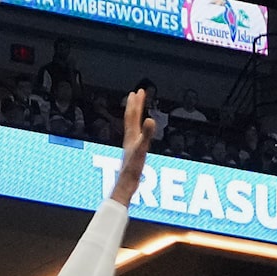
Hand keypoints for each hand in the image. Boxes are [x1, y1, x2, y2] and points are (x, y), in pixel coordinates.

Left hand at [109, 87, 155, 203]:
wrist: (126, 184)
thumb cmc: (132, 169)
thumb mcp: (142, 149)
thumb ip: (147, 134)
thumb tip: (150, 119)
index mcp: (131, 136)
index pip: (132, 116)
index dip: (136, 103)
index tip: (139, 91)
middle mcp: (129, 139)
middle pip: (131, 118)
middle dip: (135, 105)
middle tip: (137, 93)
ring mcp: (130, 146)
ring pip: (132, 127)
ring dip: (135, 116)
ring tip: (138, 110)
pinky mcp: (133, 154)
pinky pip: (135, 137)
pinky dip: (138, 131)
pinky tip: (140, 134)